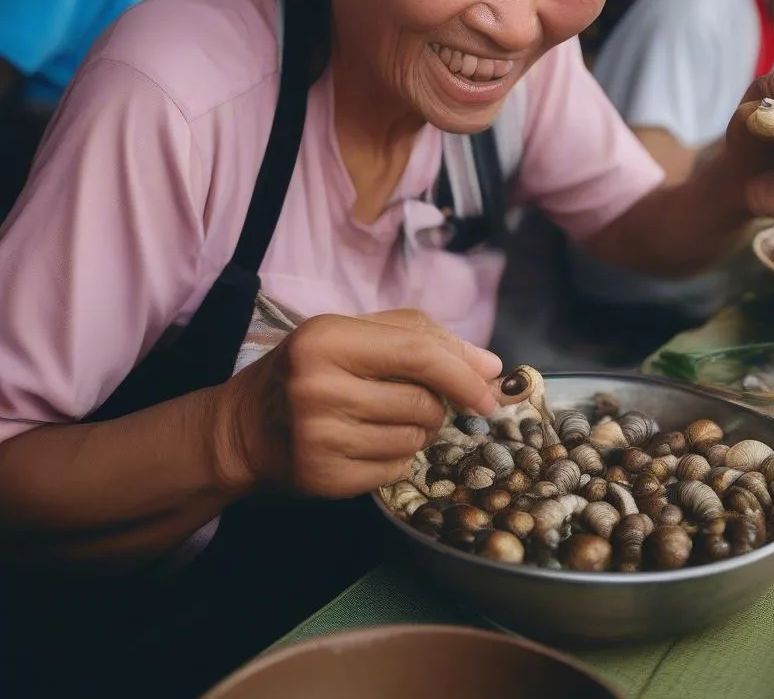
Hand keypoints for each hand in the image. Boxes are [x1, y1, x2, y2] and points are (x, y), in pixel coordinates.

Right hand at [214, 309, 502, 498]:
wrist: (245, 426)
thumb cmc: (313, 369)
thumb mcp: (358, 335)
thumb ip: (426, 338)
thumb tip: (490, 367)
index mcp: (328, 339)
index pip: (418, 354)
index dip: (462, 374)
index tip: (490, 393)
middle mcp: (319, 387)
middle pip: (422, 401)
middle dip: (435, 403)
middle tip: (409, 398)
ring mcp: (318, 436)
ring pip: (415, 438)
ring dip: (417, 431)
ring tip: (382, 418)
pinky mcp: (323, 478)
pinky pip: (397, 469)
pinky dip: (397, 457)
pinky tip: (366, 443)